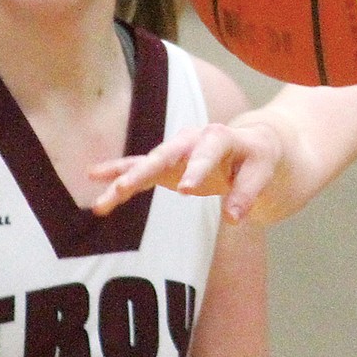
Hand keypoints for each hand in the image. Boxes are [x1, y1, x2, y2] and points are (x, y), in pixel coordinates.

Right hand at [91, 121, 283, 223]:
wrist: (253, 145)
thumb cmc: (260, 158)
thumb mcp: (264, 170)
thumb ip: (249, 192)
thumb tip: (232, 218)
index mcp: (222, 138)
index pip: (209, 152)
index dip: (198, 169)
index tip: (185, 190)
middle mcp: (194, 140)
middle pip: (167, 154)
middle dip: (145, 170)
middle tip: (124, 188)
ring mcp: (176, 151)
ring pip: (146, 163)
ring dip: (124, 179)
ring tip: (103, 199)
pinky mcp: (165, 164)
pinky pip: (138, 168)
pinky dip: (118, 173)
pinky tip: (93, 175)